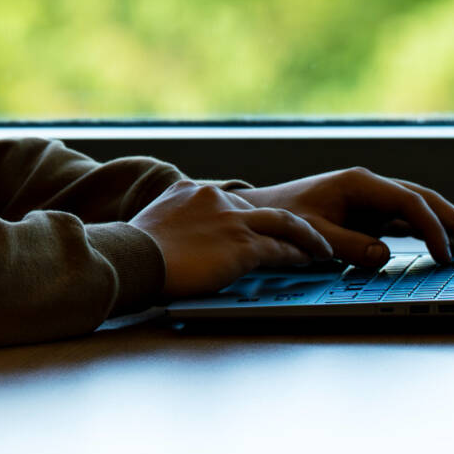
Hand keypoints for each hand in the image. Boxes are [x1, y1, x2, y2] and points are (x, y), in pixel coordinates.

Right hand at [131, 180, 334, 299]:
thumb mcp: (153, 225)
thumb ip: (173, 225)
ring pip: (284, 224)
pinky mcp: (240, 246)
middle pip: (265, 209)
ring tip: (322, 249)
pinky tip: (307, 261)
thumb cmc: (131, 252)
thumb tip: (175, 243)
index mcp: (191, 192)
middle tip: (307, 236)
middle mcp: (216, 200)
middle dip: (290, 225)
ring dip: (307, 237)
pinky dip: (296, 255)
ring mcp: (231, 222)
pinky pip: (278, 249)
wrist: (130, 257)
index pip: (232, 203)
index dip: (251, 218)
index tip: (262, 228)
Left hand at [235, 168, 453, 269]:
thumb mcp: (312, 236)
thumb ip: (348, 246)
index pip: (409, 202)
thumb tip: (385, 256)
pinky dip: (426, 234)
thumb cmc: (282, 221)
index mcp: (359, 184)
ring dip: (445, 228)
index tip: (443, 255)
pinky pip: (406, 222)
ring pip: (420, 210)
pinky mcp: (369, 215)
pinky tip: (442, 251)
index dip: (432, 229)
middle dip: (453, 224)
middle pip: (424, 201)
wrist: (261, 214)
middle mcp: (371, 187)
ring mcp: (372, 201)